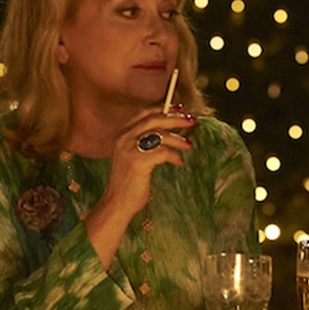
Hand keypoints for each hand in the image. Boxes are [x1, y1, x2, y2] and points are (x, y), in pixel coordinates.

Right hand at [84, 107, 195, 267]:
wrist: (117, 201)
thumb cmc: (129, 179)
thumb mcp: (132, 153)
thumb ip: (144, 138)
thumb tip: (169, 125)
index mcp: (121, 133)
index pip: (144, 112)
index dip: (162, 108)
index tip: (179, 108)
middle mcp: (123, 137)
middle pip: (154, 119)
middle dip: (176, 118)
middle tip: (191, 121)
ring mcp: (129, 148)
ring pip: (161, 135)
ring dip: (178, 139)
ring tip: (188, 145)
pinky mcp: (138, 161)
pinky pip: (163, 152)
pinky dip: (174, 156)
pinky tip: (178, 162)